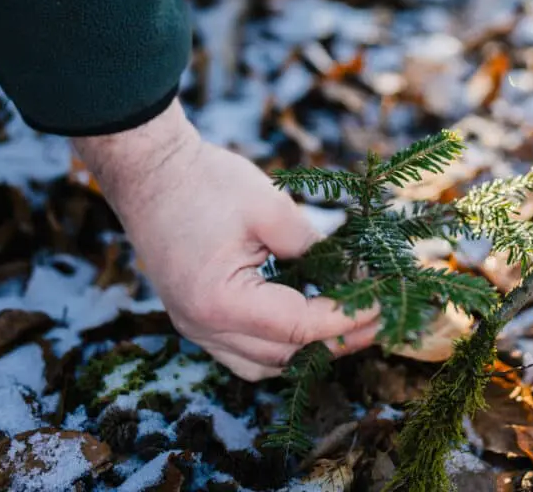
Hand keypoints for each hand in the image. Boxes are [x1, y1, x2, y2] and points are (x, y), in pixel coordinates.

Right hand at [71, 100, 379, 380]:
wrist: (148, 171)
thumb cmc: (204, 182)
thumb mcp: (269, 207)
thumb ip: (313, 246)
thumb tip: (351, 273)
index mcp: (221, 302)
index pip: (301, 326)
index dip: (348, 317)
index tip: (385, 304)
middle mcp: (203, 327)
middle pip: (283, 355)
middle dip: (336, 340)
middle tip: (379, 320)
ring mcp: (194, 327)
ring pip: (263, 363)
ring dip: (308, 350)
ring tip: (348, 327)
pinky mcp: (194, 318)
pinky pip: (244, 352)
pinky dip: (281, 345)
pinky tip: (307, 324)